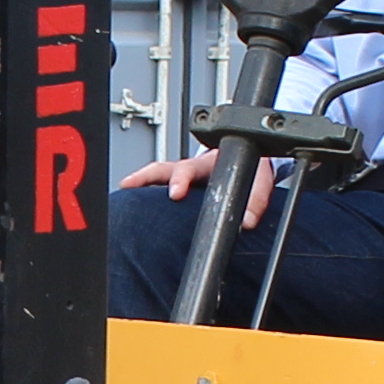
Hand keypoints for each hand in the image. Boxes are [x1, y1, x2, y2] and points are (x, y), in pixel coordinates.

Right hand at [115, 149, 282, 221]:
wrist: (250, 161)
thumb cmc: (251, 171)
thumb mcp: (259, 182)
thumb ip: (255, 201)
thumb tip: (246, 222)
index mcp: (209, 165)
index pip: (190, 169)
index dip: (181, 180)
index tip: (176, 193)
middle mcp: (191, 168)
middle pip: (163, 169)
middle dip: (147, 178)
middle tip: (134, 187)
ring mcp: (181, 175)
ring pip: (155, 174)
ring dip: (139, 181)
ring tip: (124, 190)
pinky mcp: (176, 184)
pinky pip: (155, 184)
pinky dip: (141, 188)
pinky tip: (128, 198)